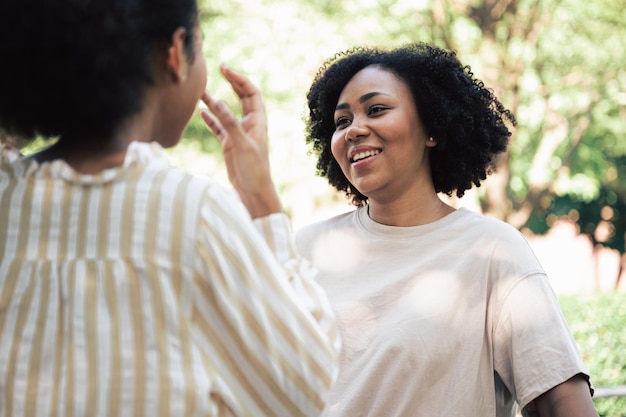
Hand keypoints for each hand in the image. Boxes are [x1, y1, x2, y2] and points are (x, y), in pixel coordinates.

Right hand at [201, 64, 281, 217]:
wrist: (253, 192)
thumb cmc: (254, 170)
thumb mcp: (242, 145)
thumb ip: (230, 124)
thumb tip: (219, 102)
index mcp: (257, 122)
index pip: (251, 93)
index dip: (239, 80)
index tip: (225, 70)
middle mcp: (249, 126)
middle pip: (241, 98)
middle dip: (231, 83)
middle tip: (219, 69)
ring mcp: (238, 135)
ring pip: (226, 113)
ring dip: (215, 101)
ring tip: (201, 90)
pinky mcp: (230, 146)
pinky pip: (219, 128)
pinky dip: (211, 119)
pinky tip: (201, 112)